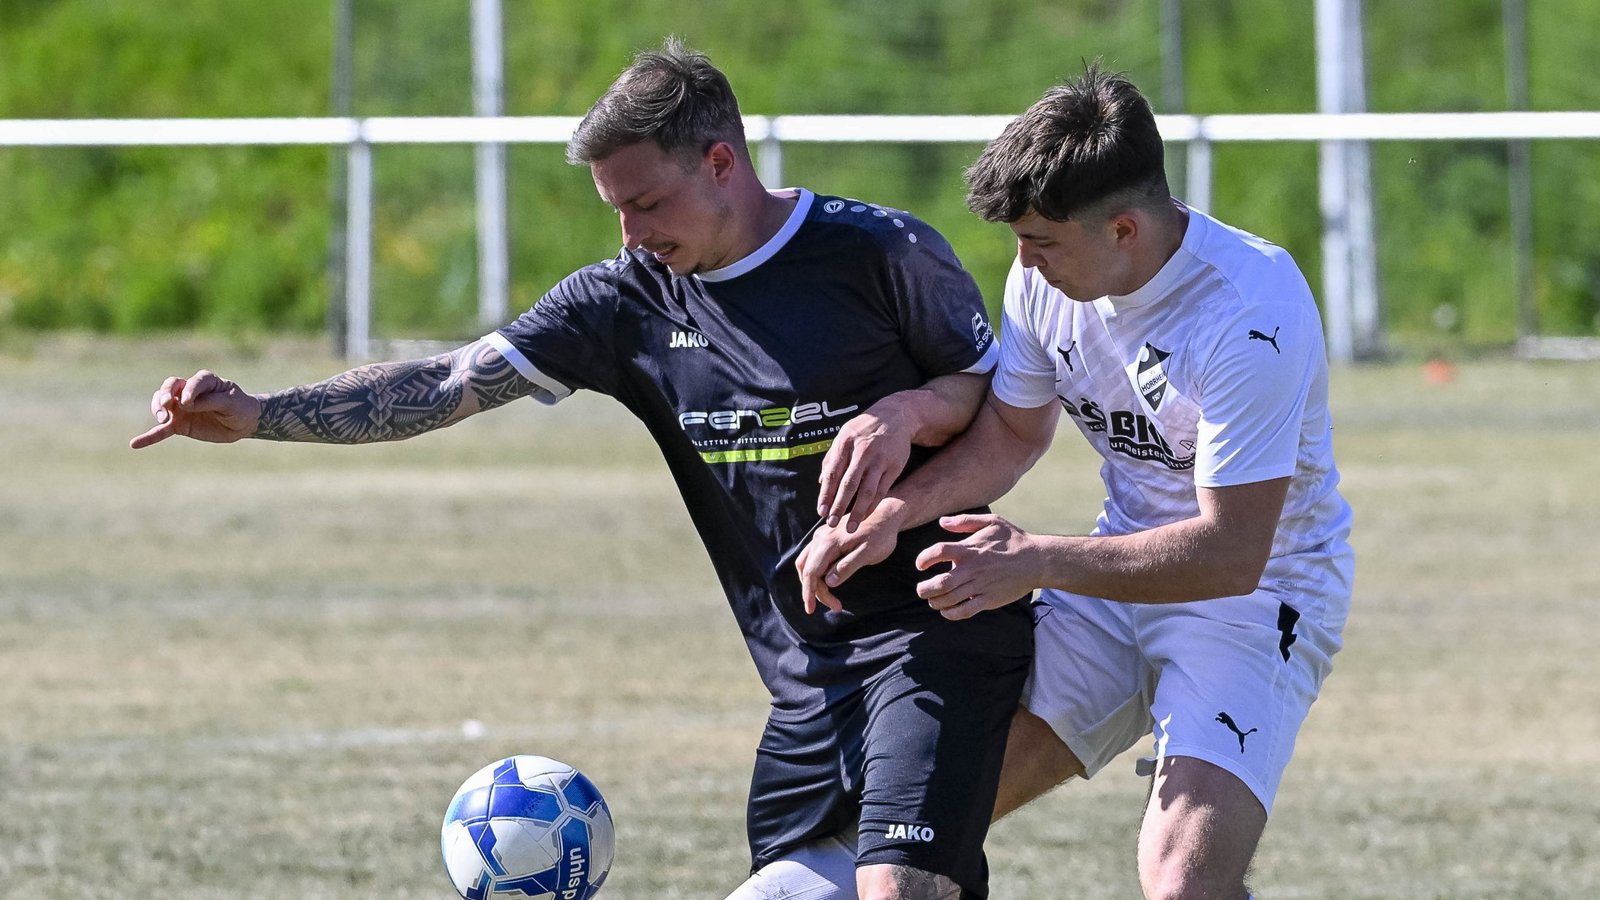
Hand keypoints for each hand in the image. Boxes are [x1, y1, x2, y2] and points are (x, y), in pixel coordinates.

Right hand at [130, 370, 261, 448]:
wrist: (243, 423)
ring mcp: (182, 408)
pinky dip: (149, 436)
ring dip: (158, 409)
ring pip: (162, 405)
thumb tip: (186, 403)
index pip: (190, 382)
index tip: (189, 403)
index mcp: (204, 381)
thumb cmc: (239, 407)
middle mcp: (189, 392)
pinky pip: (162, 430)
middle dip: (164, 395)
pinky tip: (135, 444)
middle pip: (168, 387)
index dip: (188, 391)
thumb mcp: (231, 403)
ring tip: (162, 419)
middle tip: (167, 405)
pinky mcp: (180, 424)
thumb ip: (210, 401)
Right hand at [796, 506, 904, 614]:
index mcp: (829, 541)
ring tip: (830, 598)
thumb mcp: (868, 553)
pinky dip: (816, 572)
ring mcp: (822, 535)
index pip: (811, 571)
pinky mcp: (827, 536)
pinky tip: (829, 582)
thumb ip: (848, 566)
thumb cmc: (881, 535)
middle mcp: (821, 536)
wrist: (887, 515)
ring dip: (814, 582)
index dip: (809, 592)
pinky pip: (813, 556)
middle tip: (834, 606)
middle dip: (814, 591)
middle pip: (806, 569)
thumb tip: (829, 582)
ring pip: (807, 563)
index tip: (811, 610)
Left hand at [816, 406, 912, 530]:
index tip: (821, 512)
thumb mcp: (844, 435)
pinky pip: (882, 490)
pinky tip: (866, 515)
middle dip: (839, 506)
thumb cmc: (864, 429)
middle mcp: (863, 451)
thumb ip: (832, 458)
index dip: (826, 494)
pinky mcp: (894, 466)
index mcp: (845, 443)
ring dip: (858, 511)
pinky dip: (873, 505)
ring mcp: (880, 459)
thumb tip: (821, 483)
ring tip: (851, 527)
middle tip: (832, 523)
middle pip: (849, 484)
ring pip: (867, 490)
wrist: (896, 416)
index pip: (833, 473)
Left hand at [915, 513, 1042, 619]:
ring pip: (950, 599)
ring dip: (935, 602)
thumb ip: (965, 521)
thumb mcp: (992, 522)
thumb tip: (942, 522)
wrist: (1037, 560)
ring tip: (932, 600)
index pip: (939, 552)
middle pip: (940, 583)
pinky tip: (946, 611)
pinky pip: (965, 611)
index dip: (924, 558)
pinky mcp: (989, 600)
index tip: (920, 565)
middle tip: (921, 590)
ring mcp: (980, 586)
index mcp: (970, 549)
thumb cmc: (1013, 539)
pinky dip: (951, 614)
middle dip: (924, 589)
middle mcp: (972, 569)